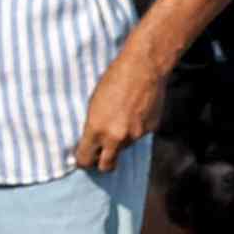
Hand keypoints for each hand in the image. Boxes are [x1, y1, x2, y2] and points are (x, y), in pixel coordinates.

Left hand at [73, 41, 164, 179]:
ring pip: (124, 149)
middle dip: (101, 163)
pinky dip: (136, 129)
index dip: (83, 161)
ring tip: (121, 118)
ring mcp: (135, 135)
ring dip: (120, 141)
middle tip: (99, 155)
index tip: (84, 159)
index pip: (85, 159)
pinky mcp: (150, 130)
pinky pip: (139, 136)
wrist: (144, 67)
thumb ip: (93, 127)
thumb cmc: (114, 79)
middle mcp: (116, 137)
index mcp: (96, 129)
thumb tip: (92, 142)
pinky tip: (135, 112)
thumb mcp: (94, 103)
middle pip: (106, 166)